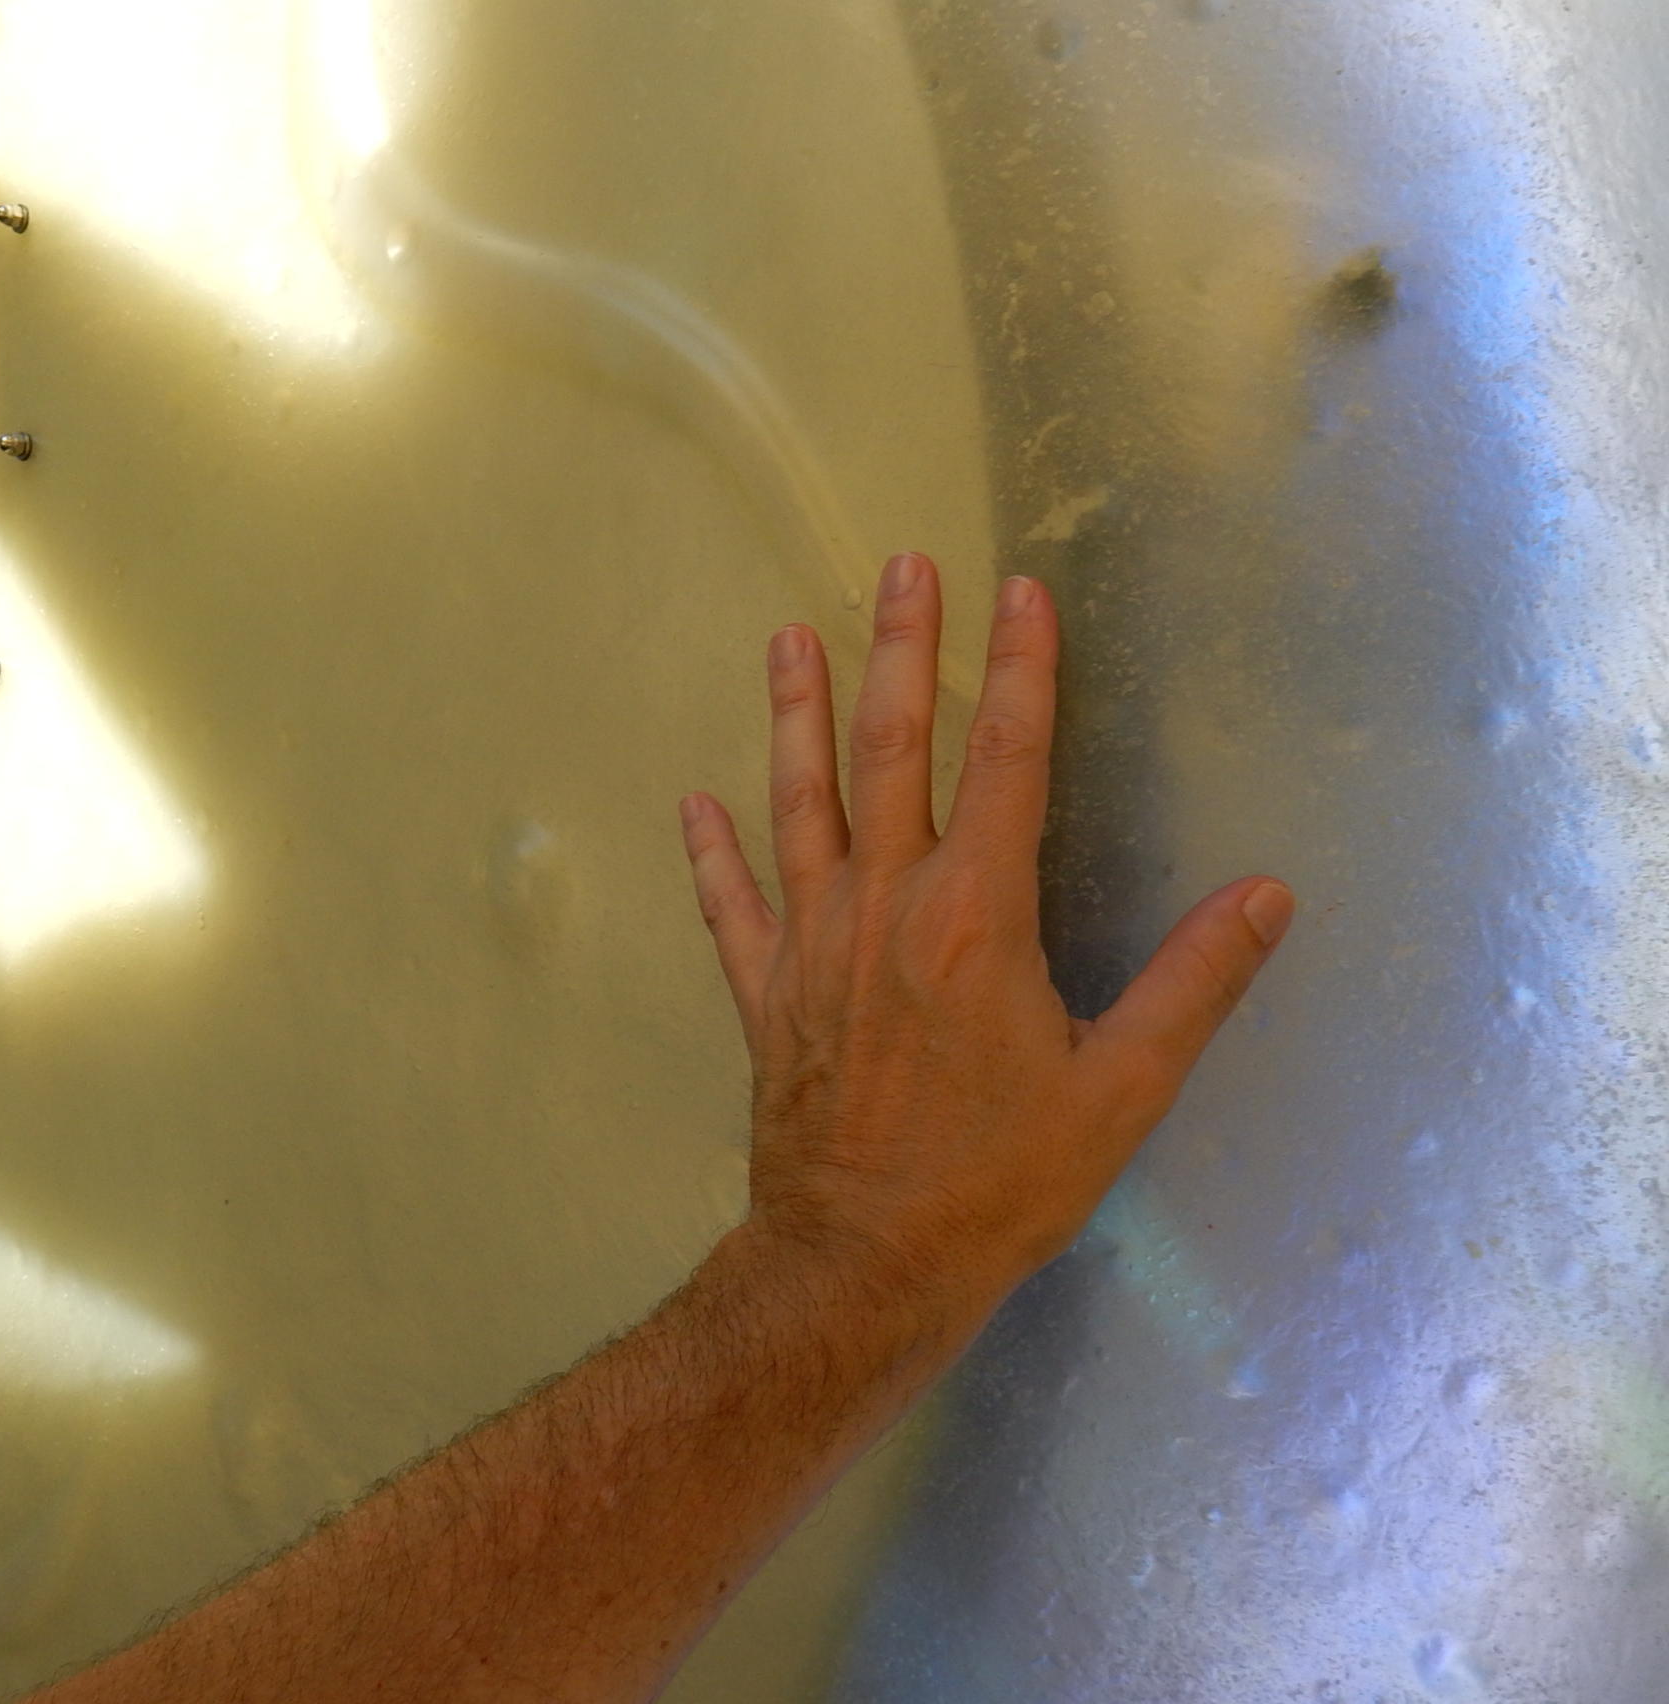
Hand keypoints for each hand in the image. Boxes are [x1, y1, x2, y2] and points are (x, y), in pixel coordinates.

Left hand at [680, 555, 1292, 1329]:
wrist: (859, 1265)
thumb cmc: (997, 1184)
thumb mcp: (1121, 1092)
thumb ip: (1193, 985)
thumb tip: (1268, 894)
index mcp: (976, 915)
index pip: (1007, 760)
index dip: (1019, 669)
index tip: (1021, 589)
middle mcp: (884, 906)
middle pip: (890, 751)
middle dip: (900, 651)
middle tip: (901, 565)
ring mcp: (811, 945)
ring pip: (798, 804)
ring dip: (795, 716)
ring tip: (789, 637)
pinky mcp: (765, 994)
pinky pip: (731, 908)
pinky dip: (711, 856)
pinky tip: (693, 804)